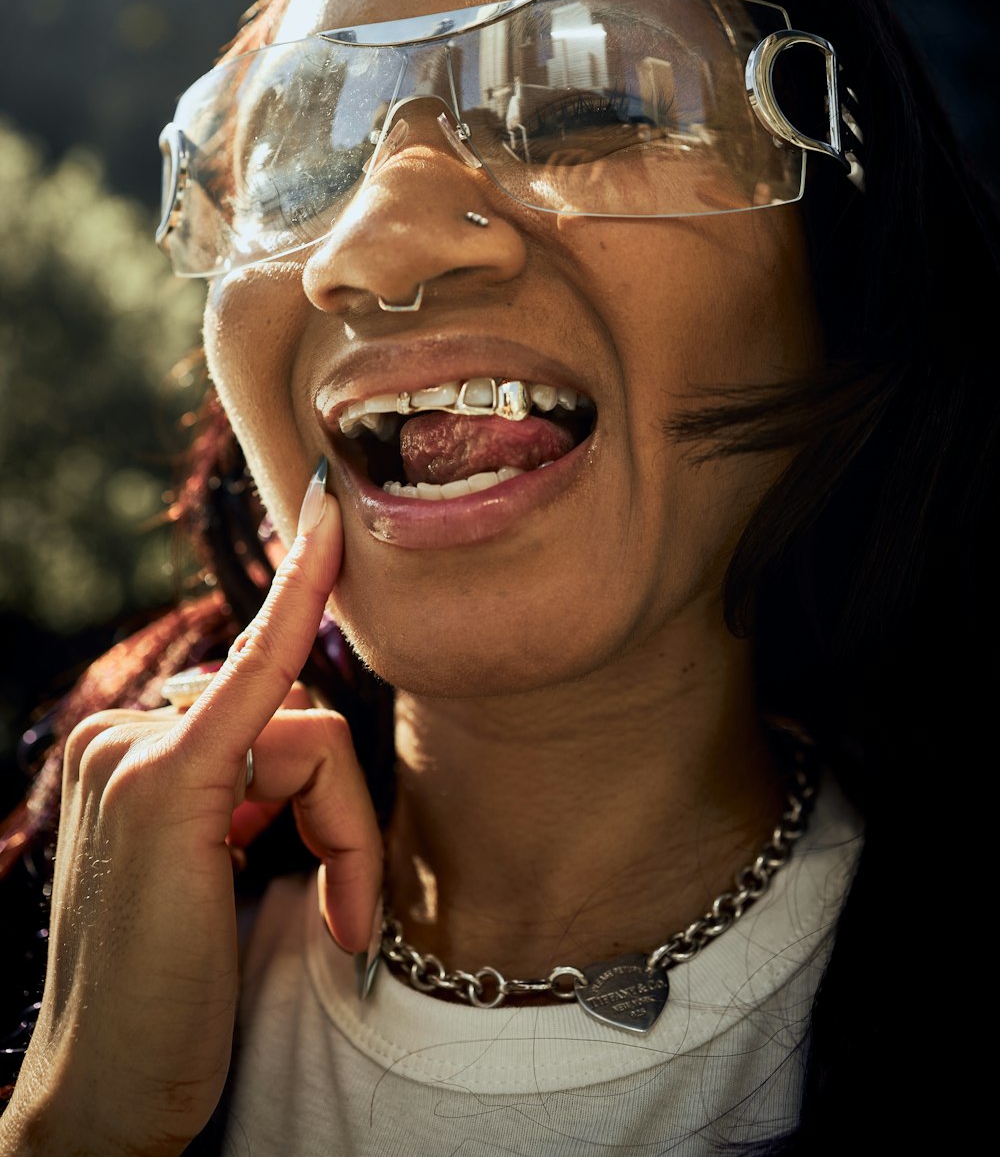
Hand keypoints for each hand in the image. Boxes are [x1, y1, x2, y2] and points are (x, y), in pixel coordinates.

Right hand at [1, 471, 379, 1156]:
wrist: (110, 1092)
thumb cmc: (170, 992)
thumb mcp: (210, 869)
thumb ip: (242, 784)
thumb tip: (303, 723)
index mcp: (129, 753)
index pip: (241, 672)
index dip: (294, 588)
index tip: (327, 507)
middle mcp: (121, 735)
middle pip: (292, 711)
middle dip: (338, 807)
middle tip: (345, 907)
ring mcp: (132, 750)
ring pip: (308, 730)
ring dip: (345, 829)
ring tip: (334, 918)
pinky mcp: (167, 783)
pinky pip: (266, 676)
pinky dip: (303, 599)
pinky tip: (327, 529)